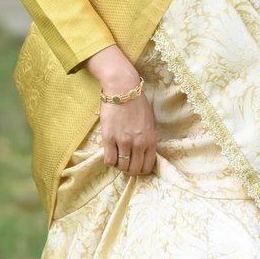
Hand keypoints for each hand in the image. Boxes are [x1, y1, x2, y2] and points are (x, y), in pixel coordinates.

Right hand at [85, 44, 156, 179]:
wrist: (122, 88)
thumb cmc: (137, 102)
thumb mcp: (149, 121)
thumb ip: (148, 138)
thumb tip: (144, 152)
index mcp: (150, 139)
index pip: (148, 166)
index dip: (141, 169)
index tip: (136, 165)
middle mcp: (138, 143)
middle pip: (134, 169)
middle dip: (130, 169)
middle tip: (126, 162)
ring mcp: (123, 141)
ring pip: (121, 166)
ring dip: (119, 164)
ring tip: (118, 156)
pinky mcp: (109, 138)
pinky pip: (109, 160)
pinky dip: (110, 161)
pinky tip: (110, 153)